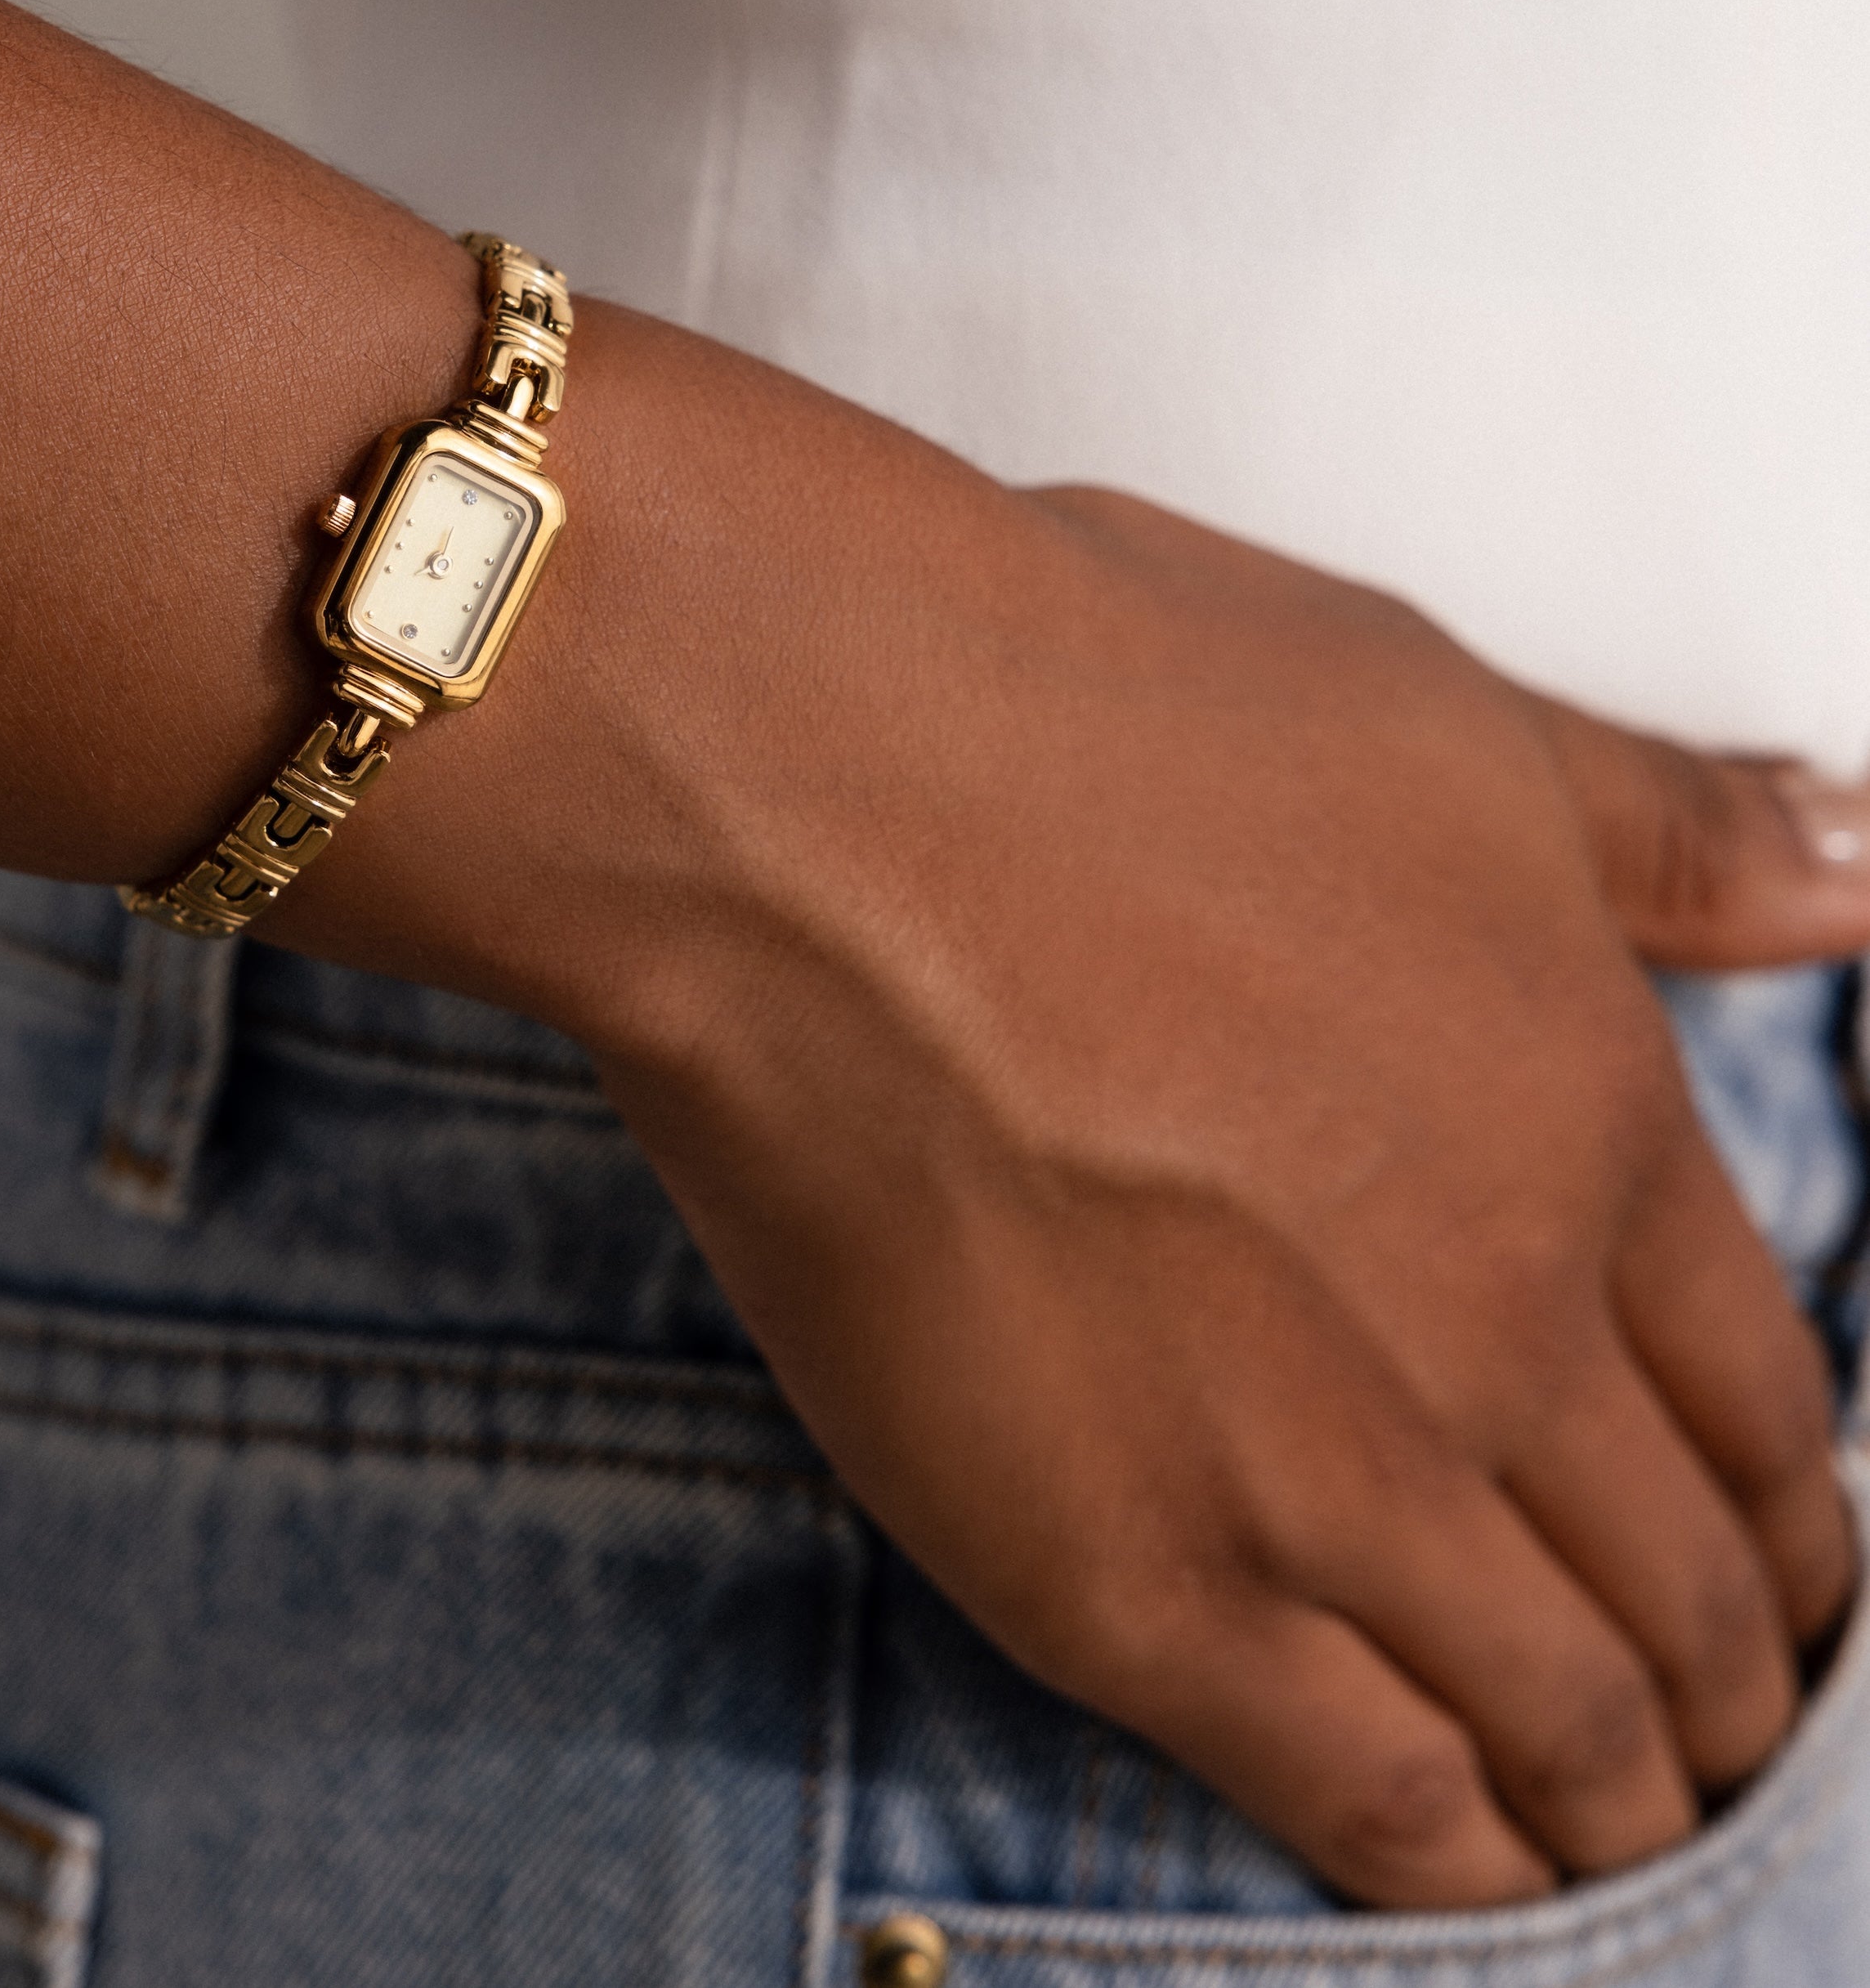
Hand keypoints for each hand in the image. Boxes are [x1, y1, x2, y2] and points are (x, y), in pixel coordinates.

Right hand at [283, 312, 1868, 1910]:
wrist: (804, 794)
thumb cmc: (1071, 711)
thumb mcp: (1420, 718)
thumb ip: (1657, 830)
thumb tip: (1858, 852)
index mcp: (1580, 1114)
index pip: (1761, 1387)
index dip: (1789, 1498)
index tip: (1783, 1557)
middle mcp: (1494, 1321)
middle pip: (1685, 1574)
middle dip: (1726, 1668)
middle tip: (1714, 1711)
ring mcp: (1325, 1470)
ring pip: (1566, 1716)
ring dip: (1623, 1787)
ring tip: (1616, 1811)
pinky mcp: (1131, 1579)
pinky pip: (1371, 1798)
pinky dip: (1458, 1858)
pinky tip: (1475, 1859)